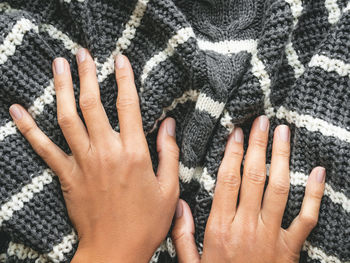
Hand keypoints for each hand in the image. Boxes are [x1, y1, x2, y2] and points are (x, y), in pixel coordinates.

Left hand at [9, 49, 179, 262]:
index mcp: (134, 154)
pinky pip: (44, 148)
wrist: (115, 251)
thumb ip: (169, 153)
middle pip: (93, 105)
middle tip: (82, 53)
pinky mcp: (67, 176)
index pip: (128, 106)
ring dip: (62, 89)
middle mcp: (106, 152)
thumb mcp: (169, 188)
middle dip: (87, 75)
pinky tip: (18, 110)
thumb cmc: (146, 222)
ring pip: (68, 118)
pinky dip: (29, 129)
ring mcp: (83, 163)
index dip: (124, 80)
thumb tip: (169, 124)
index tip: (119, 60)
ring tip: (58, 66)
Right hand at [172, 116, 325, 262]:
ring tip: (284, 133)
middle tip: (262, 121)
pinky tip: (318, 171)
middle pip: (254, 177)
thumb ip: (182, 234)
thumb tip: (179, 204)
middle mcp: (247, 226)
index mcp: (220, 228)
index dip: (233, 154)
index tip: (237, 133)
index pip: (228, 180)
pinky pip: (307, 217)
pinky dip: (315, 194)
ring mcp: (272, 236)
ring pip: (279, 189)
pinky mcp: (291, 248)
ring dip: (282, 158)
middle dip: (259, 145)